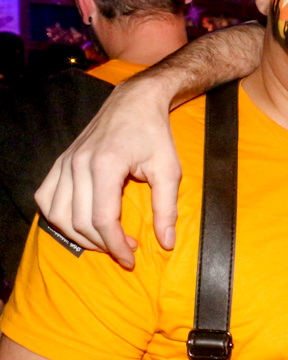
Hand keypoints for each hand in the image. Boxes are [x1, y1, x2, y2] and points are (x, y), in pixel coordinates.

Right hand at [35, 79, 180, 267]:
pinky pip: (46, 197)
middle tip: (126, 249)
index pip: (102, 219)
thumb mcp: (169, 170)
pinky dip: (58, 217)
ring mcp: (65, 162)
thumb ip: (166, 207)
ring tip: (105, 241)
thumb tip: (165, 242)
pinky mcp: (61, 161)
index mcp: (106, 165)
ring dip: (79, 235)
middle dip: (102, 244)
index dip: (116, 245)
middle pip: (80, 221)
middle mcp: (78, 164)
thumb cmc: (155, 134)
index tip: (131, 257)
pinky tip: (79, 224)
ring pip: (58, 214)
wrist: (135, 102)